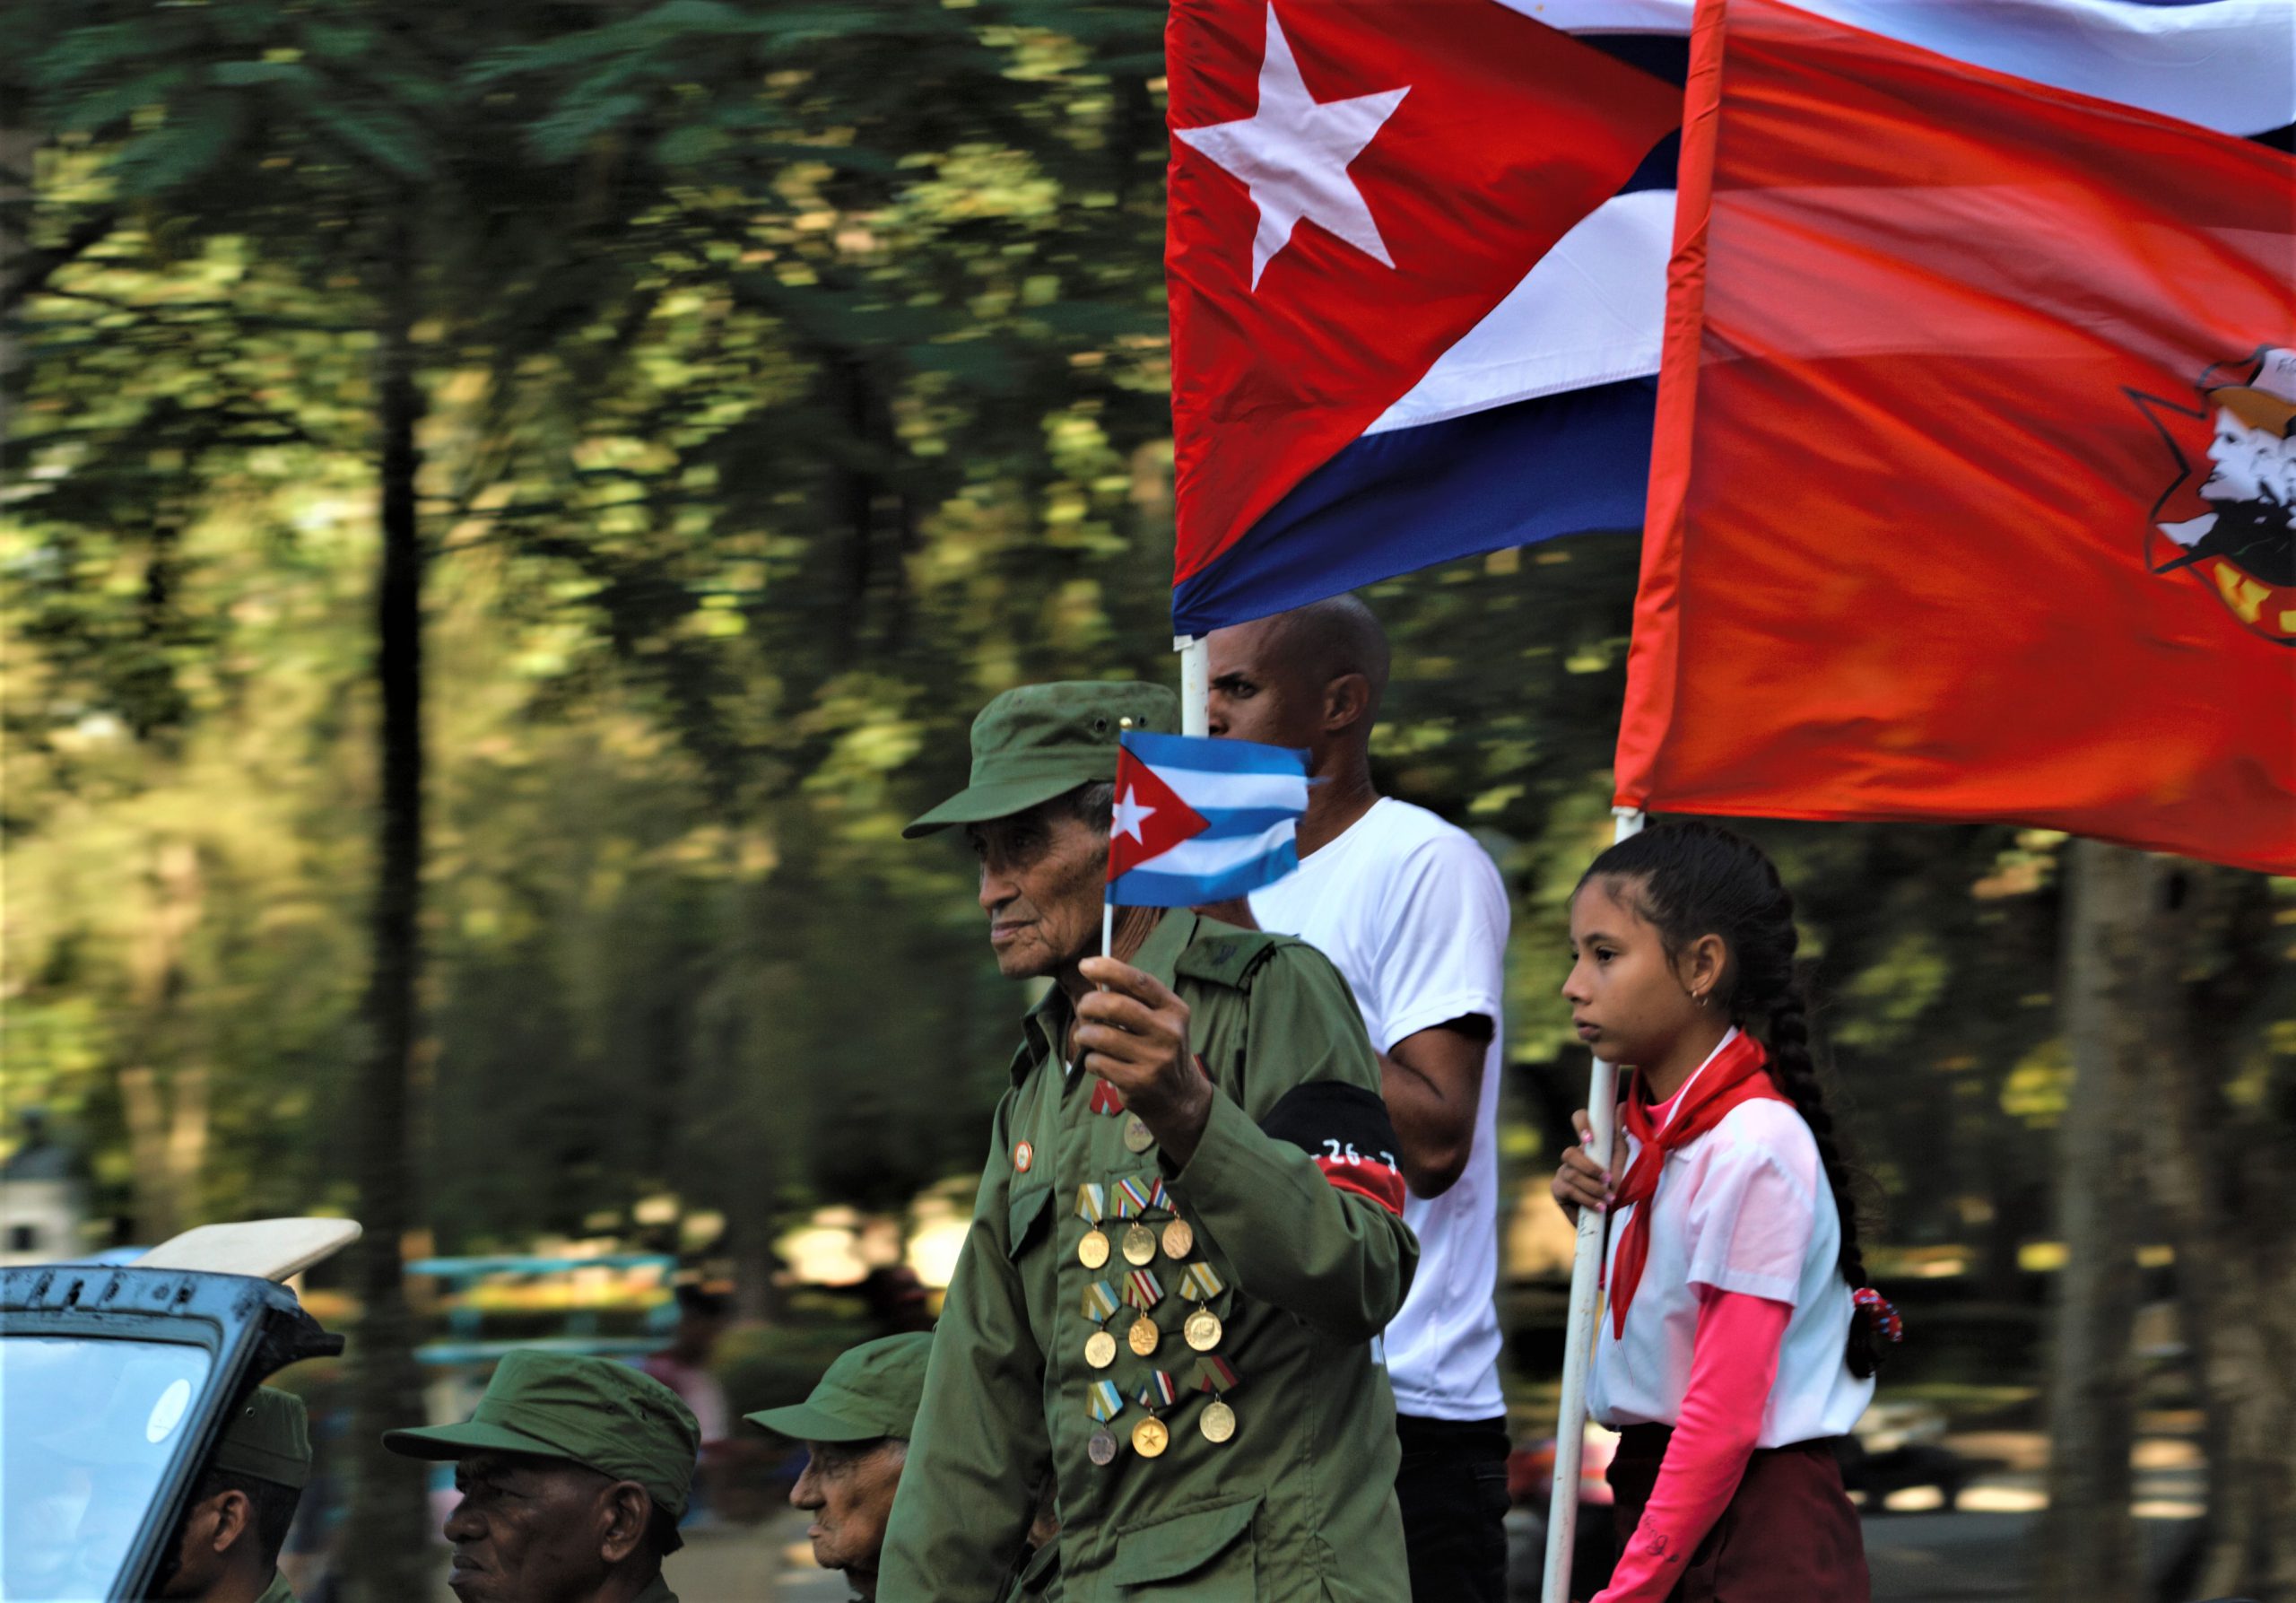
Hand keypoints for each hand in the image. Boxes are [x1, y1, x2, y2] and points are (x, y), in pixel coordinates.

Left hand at [1075, 957, 1213, 1166]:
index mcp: (1174, 1010)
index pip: (1139, 982)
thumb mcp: (1162, 1021)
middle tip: (1083, 1008)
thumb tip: (1096, 976)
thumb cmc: (1161, 1049)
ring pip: (1100, 1036)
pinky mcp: (1137, 1082)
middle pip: (1115, 1006)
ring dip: (1084, 1034)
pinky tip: (1099, 1061)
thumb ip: (1136, 1000)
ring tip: (1086, 1037)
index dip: (1109, 969)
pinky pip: (1097, 1062)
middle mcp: (1168, 1033)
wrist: (1180, 1097)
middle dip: (1089, 1004)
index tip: (1085, 965)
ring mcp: (1154, 1059)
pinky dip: (1090, 1059)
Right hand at [1551, 1109, 1621, 1223]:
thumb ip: (1619, 1135)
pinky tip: (1598, 1207)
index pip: (1580, 1120)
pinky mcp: (1558, 1190)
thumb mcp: (1623, 1162)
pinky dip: (1586, 1198)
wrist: (1615, 1219)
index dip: (1581, 1123)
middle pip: (1569, 1152)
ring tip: (1609, 1199)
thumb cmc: (1621, 1189)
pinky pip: (1568, 1189)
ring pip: (1570, 1173)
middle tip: (1608, 1179)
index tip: (1590, 1139)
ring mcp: (1563, 1173)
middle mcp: (1574, 1157)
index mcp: (1590, 1144)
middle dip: (1589, 1168)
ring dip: (1592, 1187)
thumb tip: (1621, 1103)